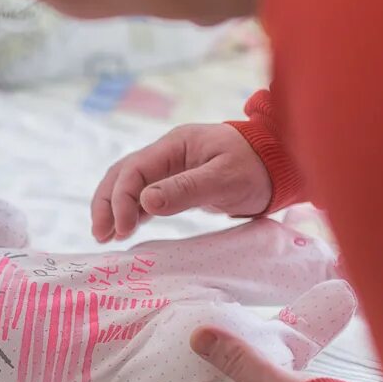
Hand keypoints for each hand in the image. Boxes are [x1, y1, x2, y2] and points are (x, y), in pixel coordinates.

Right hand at [91, 123, 272, 241]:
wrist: (281, 164)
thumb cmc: (257, 168)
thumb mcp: (224, 179)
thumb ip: (185, 189)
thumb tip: (145, 201)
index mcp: (174, 145)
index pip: (133, 170)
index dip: (121, 200)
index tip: (123, 229)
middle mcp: (167, 153)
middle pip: (123, 175)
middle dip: (107, 204)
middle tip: (101, 235)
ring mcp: (170, 168)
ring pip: (130, 185)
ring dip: (114, 209)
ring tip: (105, 236)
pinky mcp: (177, 183)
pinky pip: (146, 196)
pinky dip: (132, 212)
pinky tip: (126, 229)